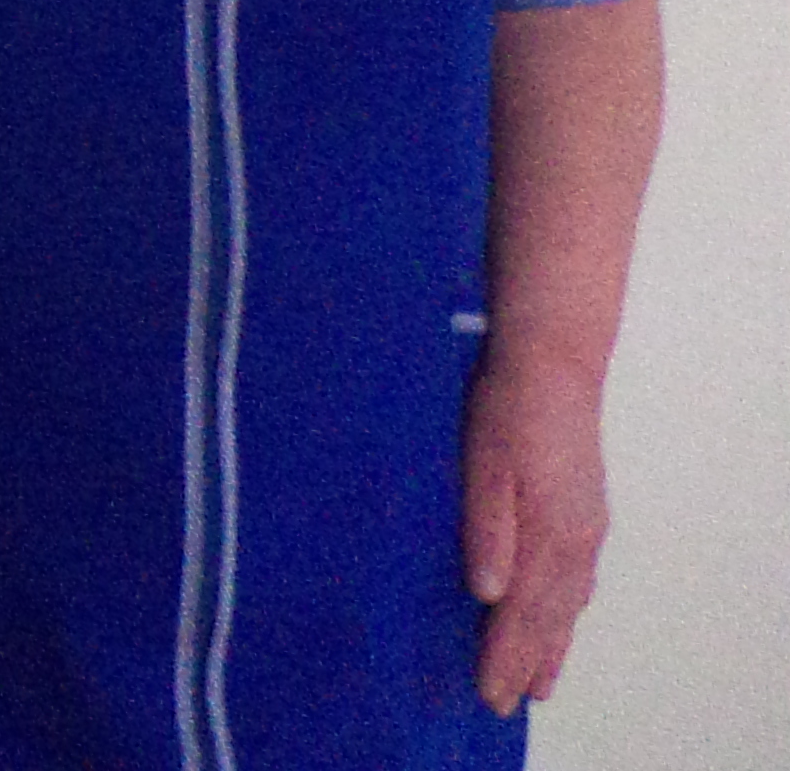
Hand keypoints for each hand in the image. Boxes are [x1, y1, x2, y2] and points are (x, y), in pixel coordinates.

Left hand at [465, 344, 613, 715]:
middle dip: (528, 663)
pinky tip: (558, 617)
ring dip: (552, 644)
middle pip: (550, 617)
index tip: (491, 695)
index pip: (523, 613)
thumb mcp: (485, 464)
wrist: (554, 365)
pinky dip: (566, 611)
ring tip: (539, 681)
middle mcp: (576, 541)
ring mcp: (585, 528)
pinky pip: (577, 580)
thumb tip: (486, 593)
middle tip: (509, 703)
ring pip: (569, 603)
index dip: (506, 656)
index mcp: (550, 534)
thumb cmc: (508, 410)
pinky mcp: (585, 513)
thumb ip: (487, 529)